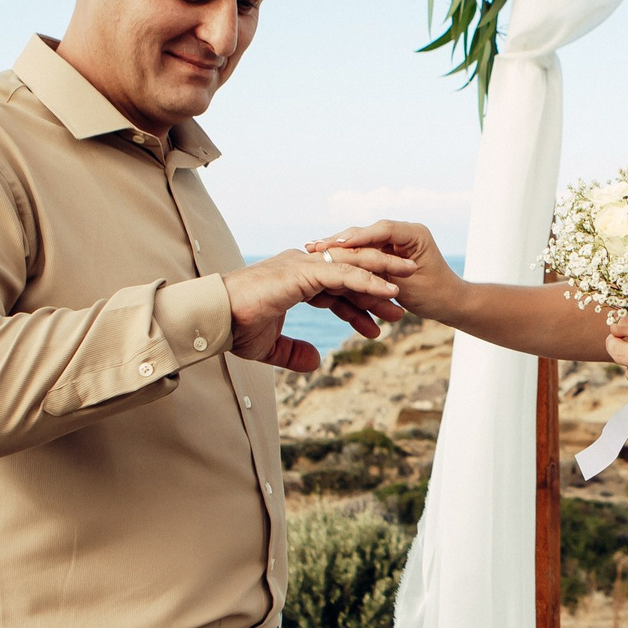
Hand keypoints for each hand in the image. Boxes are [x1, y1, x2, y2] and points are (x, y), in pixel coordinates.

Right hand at [222, 247, 412, 373]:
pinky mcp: (304, 273)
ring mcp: (303, 267)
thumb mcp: (269, 346)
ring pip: (353, 265)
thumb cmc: (235, 328)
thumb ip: (293, 353)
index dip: (359, 307)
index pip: (336, 290)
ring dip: (384, 272)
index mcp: (295, 281)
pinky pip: (344, 274)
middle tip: (405, 300)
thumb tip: (316, 361)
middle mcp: (302, 268)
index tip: (380, 325)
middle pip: (350, 273)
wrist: (215, 318)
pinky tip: (390, 289)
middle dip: (379, 285)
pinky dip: (369, 281)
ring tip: (412, 279)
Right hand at [307, 220, 464, 321]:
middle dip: (340, 240)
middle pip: (366, 232)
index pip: (382, 230)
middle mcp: (404, 232)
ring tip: (312, 248)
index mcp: (415, 234)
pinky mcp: (388, 250)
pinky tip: (323, 257)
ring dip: (338, 246)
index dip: (357, 237)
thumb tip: (353, 268)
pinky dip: (346, 255)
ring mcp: (395, 240)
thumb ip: (383, 273)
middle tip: (313, 245)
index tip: (335, 244)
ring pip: (361, 241)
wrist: (451, 303)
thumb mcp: (407, 287)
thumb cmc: (435, 298)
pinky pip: (364, 251)